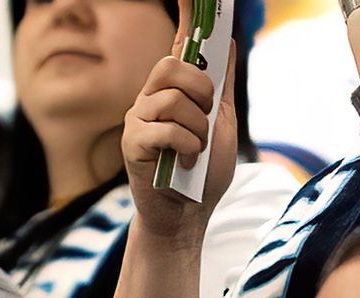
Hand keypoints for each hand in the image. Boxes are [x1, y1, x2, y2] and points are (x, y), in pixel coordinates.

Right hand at [122, 12, 238, 243]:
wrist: (186, 215)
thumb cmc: (202, 170)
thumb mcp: (222, 121)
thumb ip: (222, 82)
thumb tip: (226, 40)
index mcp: (175, 88)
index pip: (180, 39)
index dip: (186, 11)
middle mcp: (151, 97)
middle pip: (172, 65)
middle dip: (200, 90)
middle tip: (206, 117)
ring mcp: (138, 119)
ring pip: (172, 98)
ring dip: (197, 127)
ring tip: (196, 148)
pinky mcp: (133, 144)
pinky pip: (167, 128)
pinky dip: (187, 146)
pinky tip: (185, 161)